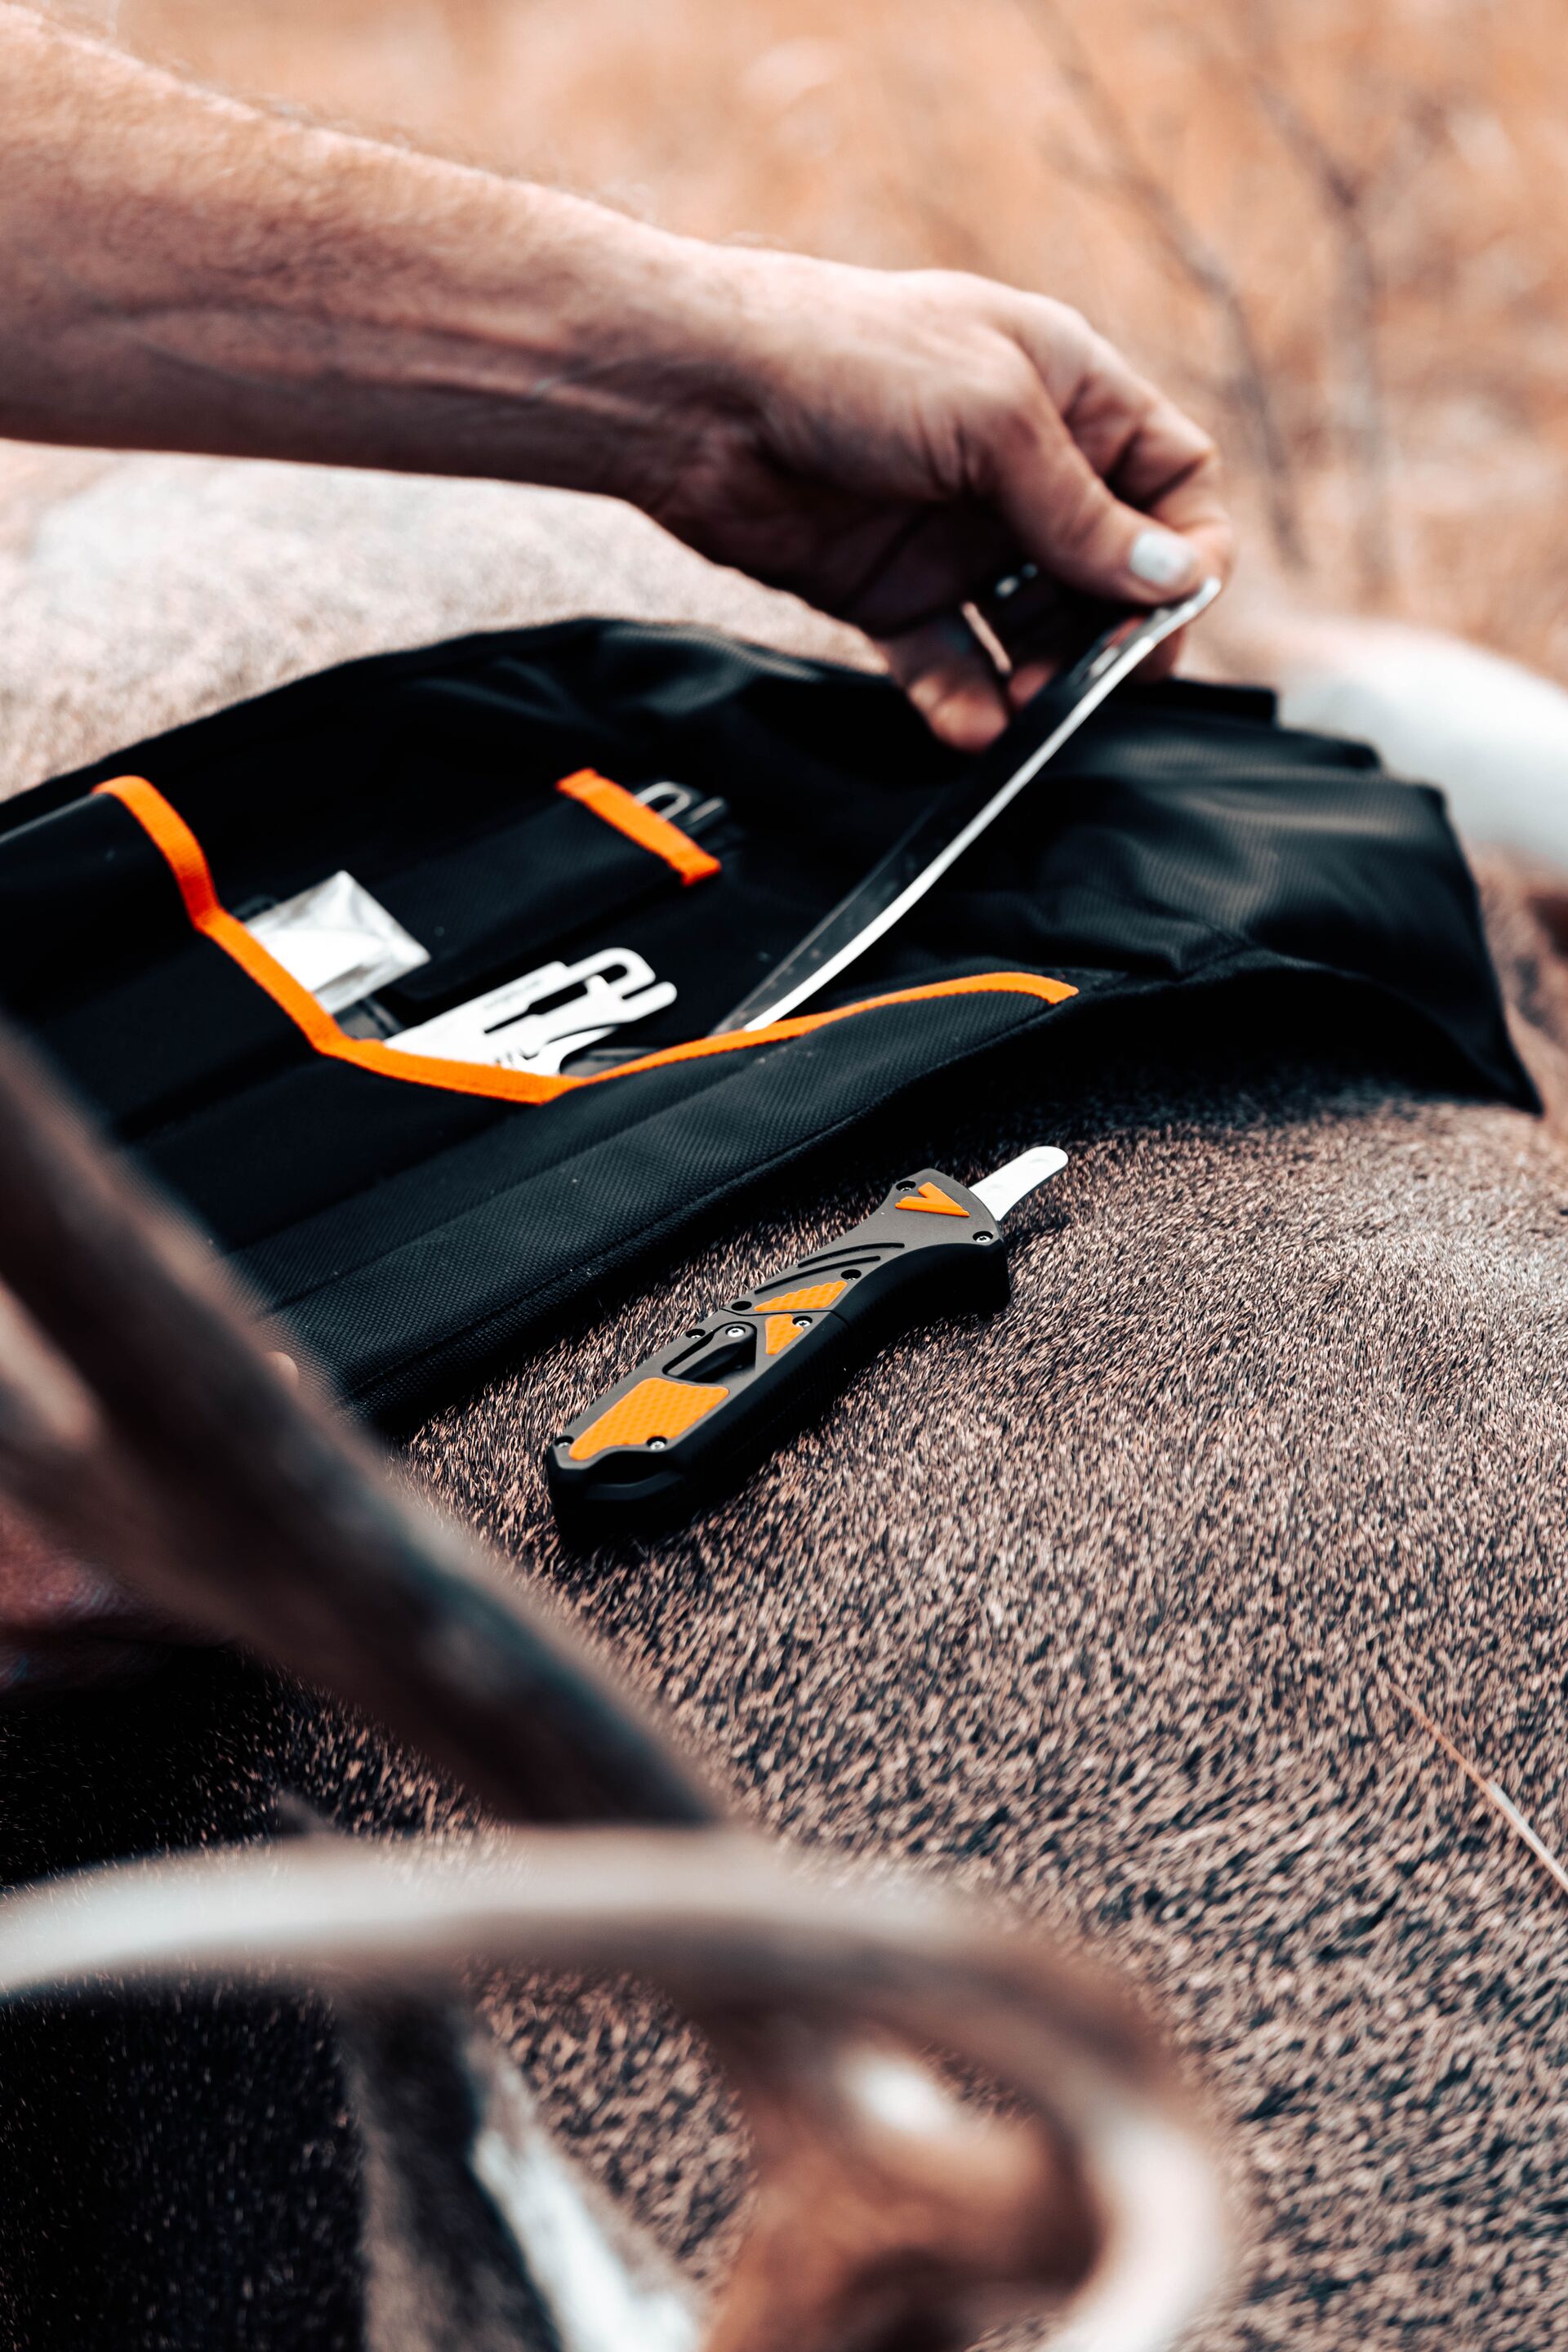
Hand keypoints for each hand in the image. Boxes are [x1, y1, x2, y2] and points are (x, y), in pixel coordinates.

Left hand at [638, 250, 1232, 748]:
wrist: (698, 395)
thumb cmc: (848, 359)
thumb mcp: (993, 418)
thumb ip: (1081, 511)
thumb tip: (1173, 580)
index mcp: (1069, 391)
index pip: (1171, 478)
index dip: (1188, 545)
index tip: (1175, 607)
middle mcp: (1020, 466)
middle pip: (1110, 569)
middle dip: (1116, 629)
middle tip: (1107, 679)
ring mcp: (956, 534)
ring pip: (1034, 626)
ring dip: (1044, 675)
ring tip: (1030, 706)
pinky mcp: (891, 591)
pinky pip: (950, 662)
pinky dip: (966, 701)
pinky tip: (972, 727)